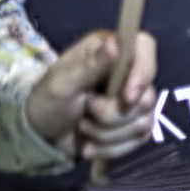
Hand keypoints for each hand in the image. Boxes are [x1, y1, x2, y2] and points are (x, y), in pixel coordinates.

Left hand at [26, 29, 158, 160]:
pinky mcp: (134, 125)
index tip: (127, 97)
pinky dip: (112, 148)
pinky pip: (139, 140)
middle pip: (147, 95)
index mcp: (111, 50)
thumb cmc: (48, 101)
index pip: (145, 47)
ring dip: (108, 133)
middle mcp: (127, 72)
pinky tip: (91, 145)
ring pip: (144, 121)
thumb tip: (115, 42)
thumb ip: (91, 65)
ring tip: (83, 127)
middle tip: (87, 112)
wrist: (43, 136)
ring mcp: (134, 100)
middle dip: (113, 114)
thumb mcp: (64, 83)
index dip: (143, 71)